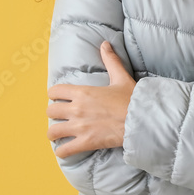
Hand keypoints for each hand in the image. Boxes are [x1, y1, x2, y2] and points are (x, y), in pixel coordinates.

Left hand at [46, 41, 135, 157]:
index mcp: (83, 92)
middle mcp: (77, 109)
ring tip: (60, 134)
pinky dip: (62, 151)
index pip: (54, 92)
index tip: (60, 99)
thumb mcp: (121, 77)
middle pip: (50, 111)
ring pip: (52, 132)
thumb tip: (105, 43)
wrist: (143, 119)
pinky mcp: (86, 142)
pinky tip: (66, 149)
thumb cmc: (133, 99)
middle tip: (61, 116)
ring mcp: (80, 127)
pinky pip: (64, 150)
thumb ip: (111, 60)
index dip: (55, 95)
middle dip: (54, 114)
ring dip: (54, 133)